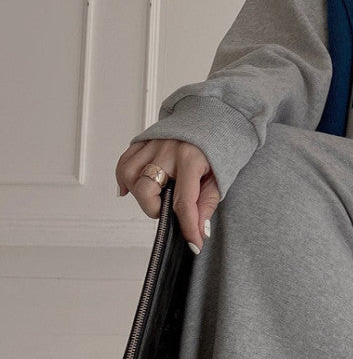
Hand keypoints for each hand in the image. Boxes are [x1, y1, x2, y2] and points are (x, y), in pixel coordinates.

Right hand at [115, 139, 219, 253]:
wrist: (215, 114)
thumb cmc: (220, 146)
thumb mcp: (222, 176)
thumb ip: (207, 202)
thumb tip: (199, 230)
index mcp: (192, 158)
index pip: (184, 202)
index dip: (189, 227)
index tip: (193, 244)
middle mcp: (169, 150)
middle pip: (146, 189)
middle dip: (155, 209)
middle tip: (169, 211)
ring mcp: (154, 144)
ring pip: (129, 175)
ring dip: (138, 194)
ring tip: (155, 199)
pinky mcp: (144, 141)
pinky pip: (125, 162)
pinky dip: (125, 179)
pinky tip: (132, 189)